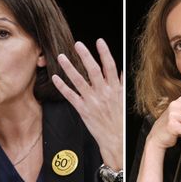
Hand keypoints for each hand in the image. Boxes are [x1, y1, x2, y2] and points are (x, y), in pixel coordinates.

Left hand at [52, 38, 122, 169]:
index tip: (99, 41)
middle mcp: (103, 93)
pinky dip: (62, 86)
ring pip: (79, 81)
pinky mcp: (82, 109)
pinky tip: (55, 78)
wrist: (116, 140)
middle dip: (85, 56)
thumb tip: (119, 69)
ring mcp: (92, 101)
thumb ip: (121, 83)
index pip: (110, 66)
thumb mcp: (124, 99)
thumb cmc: (120, 120)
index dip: (104, 53)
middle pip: (93, 70)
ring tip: (61, 56)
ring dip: (69, 68)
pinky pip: (70, 96)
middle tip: (77, 44)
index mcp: (115, 89)